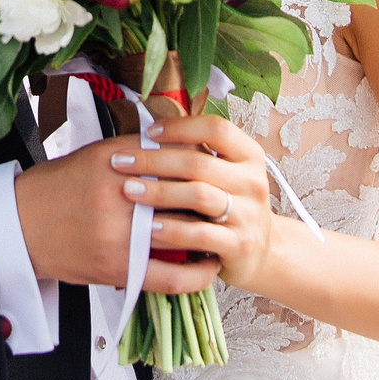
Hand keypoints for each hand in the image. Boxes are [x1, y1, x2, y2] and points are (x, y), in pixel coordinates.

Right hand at [15, 136, 222, 295]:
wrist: (18, 227)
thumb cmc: (57, 188)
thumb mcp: (94, 156)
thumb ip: (136, 150)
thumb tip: (178, 142)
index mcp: (113, 163)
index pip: (173, 159)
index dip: (203, 164)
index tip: (221, 166)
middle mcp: (118, 197)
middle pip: (183, 196)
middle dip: (212, 198)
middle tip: (234, 198)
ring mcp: (118, 236)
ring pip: (182, 235)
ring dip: (210, 234)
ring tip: (227, 231)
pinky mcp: (116, 269)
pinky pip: (170, 277)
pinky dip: (196, 275)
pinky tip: (210, 268)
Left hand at [112, 114, 286, 294]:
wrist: (258, 251)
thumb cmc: (227, 205)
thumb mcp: (222, 174)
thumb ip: (196, 155)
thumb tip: (147, 132)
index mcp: (248, 156)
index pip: (215, 129)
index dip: (179, 127)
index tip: (148, 133)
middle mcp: (252, 182)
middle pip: (199, 162)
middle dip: (154, 160)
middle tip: (120, 162)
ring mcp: (248, 214)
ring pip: (199, 195)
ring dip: (159, 191)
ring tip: (128, 190)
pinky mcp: (239, 245)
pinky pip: (201, 234)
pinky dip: (172, 229)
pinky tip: (149, 227)